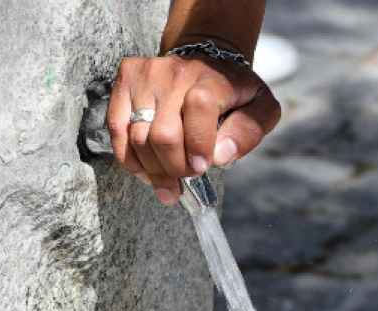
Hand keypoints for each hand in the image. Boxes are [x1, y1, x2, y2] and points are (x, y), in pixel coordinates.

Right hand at [107, 53, 281, 204]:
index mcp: (211, 79)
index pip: (199, 108)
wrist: (204, 60)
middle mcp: (175, 72)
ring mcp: (146, 75)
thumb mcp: (260, 108)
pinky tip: (146, 170)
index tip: (202, 167)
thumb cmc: (233, 94)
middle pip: (163, 135)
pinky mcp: (126, 80)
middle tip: (185, 179)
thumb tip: (220, 156)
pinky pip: (117, 130)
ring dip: (153, 170)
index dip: (198, 144)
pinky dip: (130, 158)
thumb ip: (248, 132)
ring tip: (167, 184)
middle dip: (175, 168)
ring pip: (138, 138)